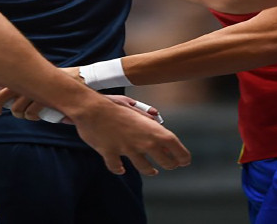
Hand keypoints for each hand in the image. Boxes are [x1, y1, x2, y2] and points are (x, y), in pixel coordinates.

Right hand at [70, 96, 189, 175]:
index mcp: (152, 130)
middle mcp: (143, 142)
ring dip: (150, 170)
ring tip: (153, 171)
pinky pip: (117, 167)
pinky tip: (122, 169)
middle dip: (170, 164)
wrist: (91, 109)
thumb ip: (146, 115)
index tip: (185, 160)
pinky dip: (119, 169)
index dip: (182, 155)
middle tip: (171, 165)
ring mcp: (128, 150)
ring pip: (145, 168)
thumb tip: (155, 116)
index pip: (175, 146)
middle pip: (164, 160)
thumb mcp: (133, 107)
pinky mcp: (112, 155)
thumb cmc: (113, 106)